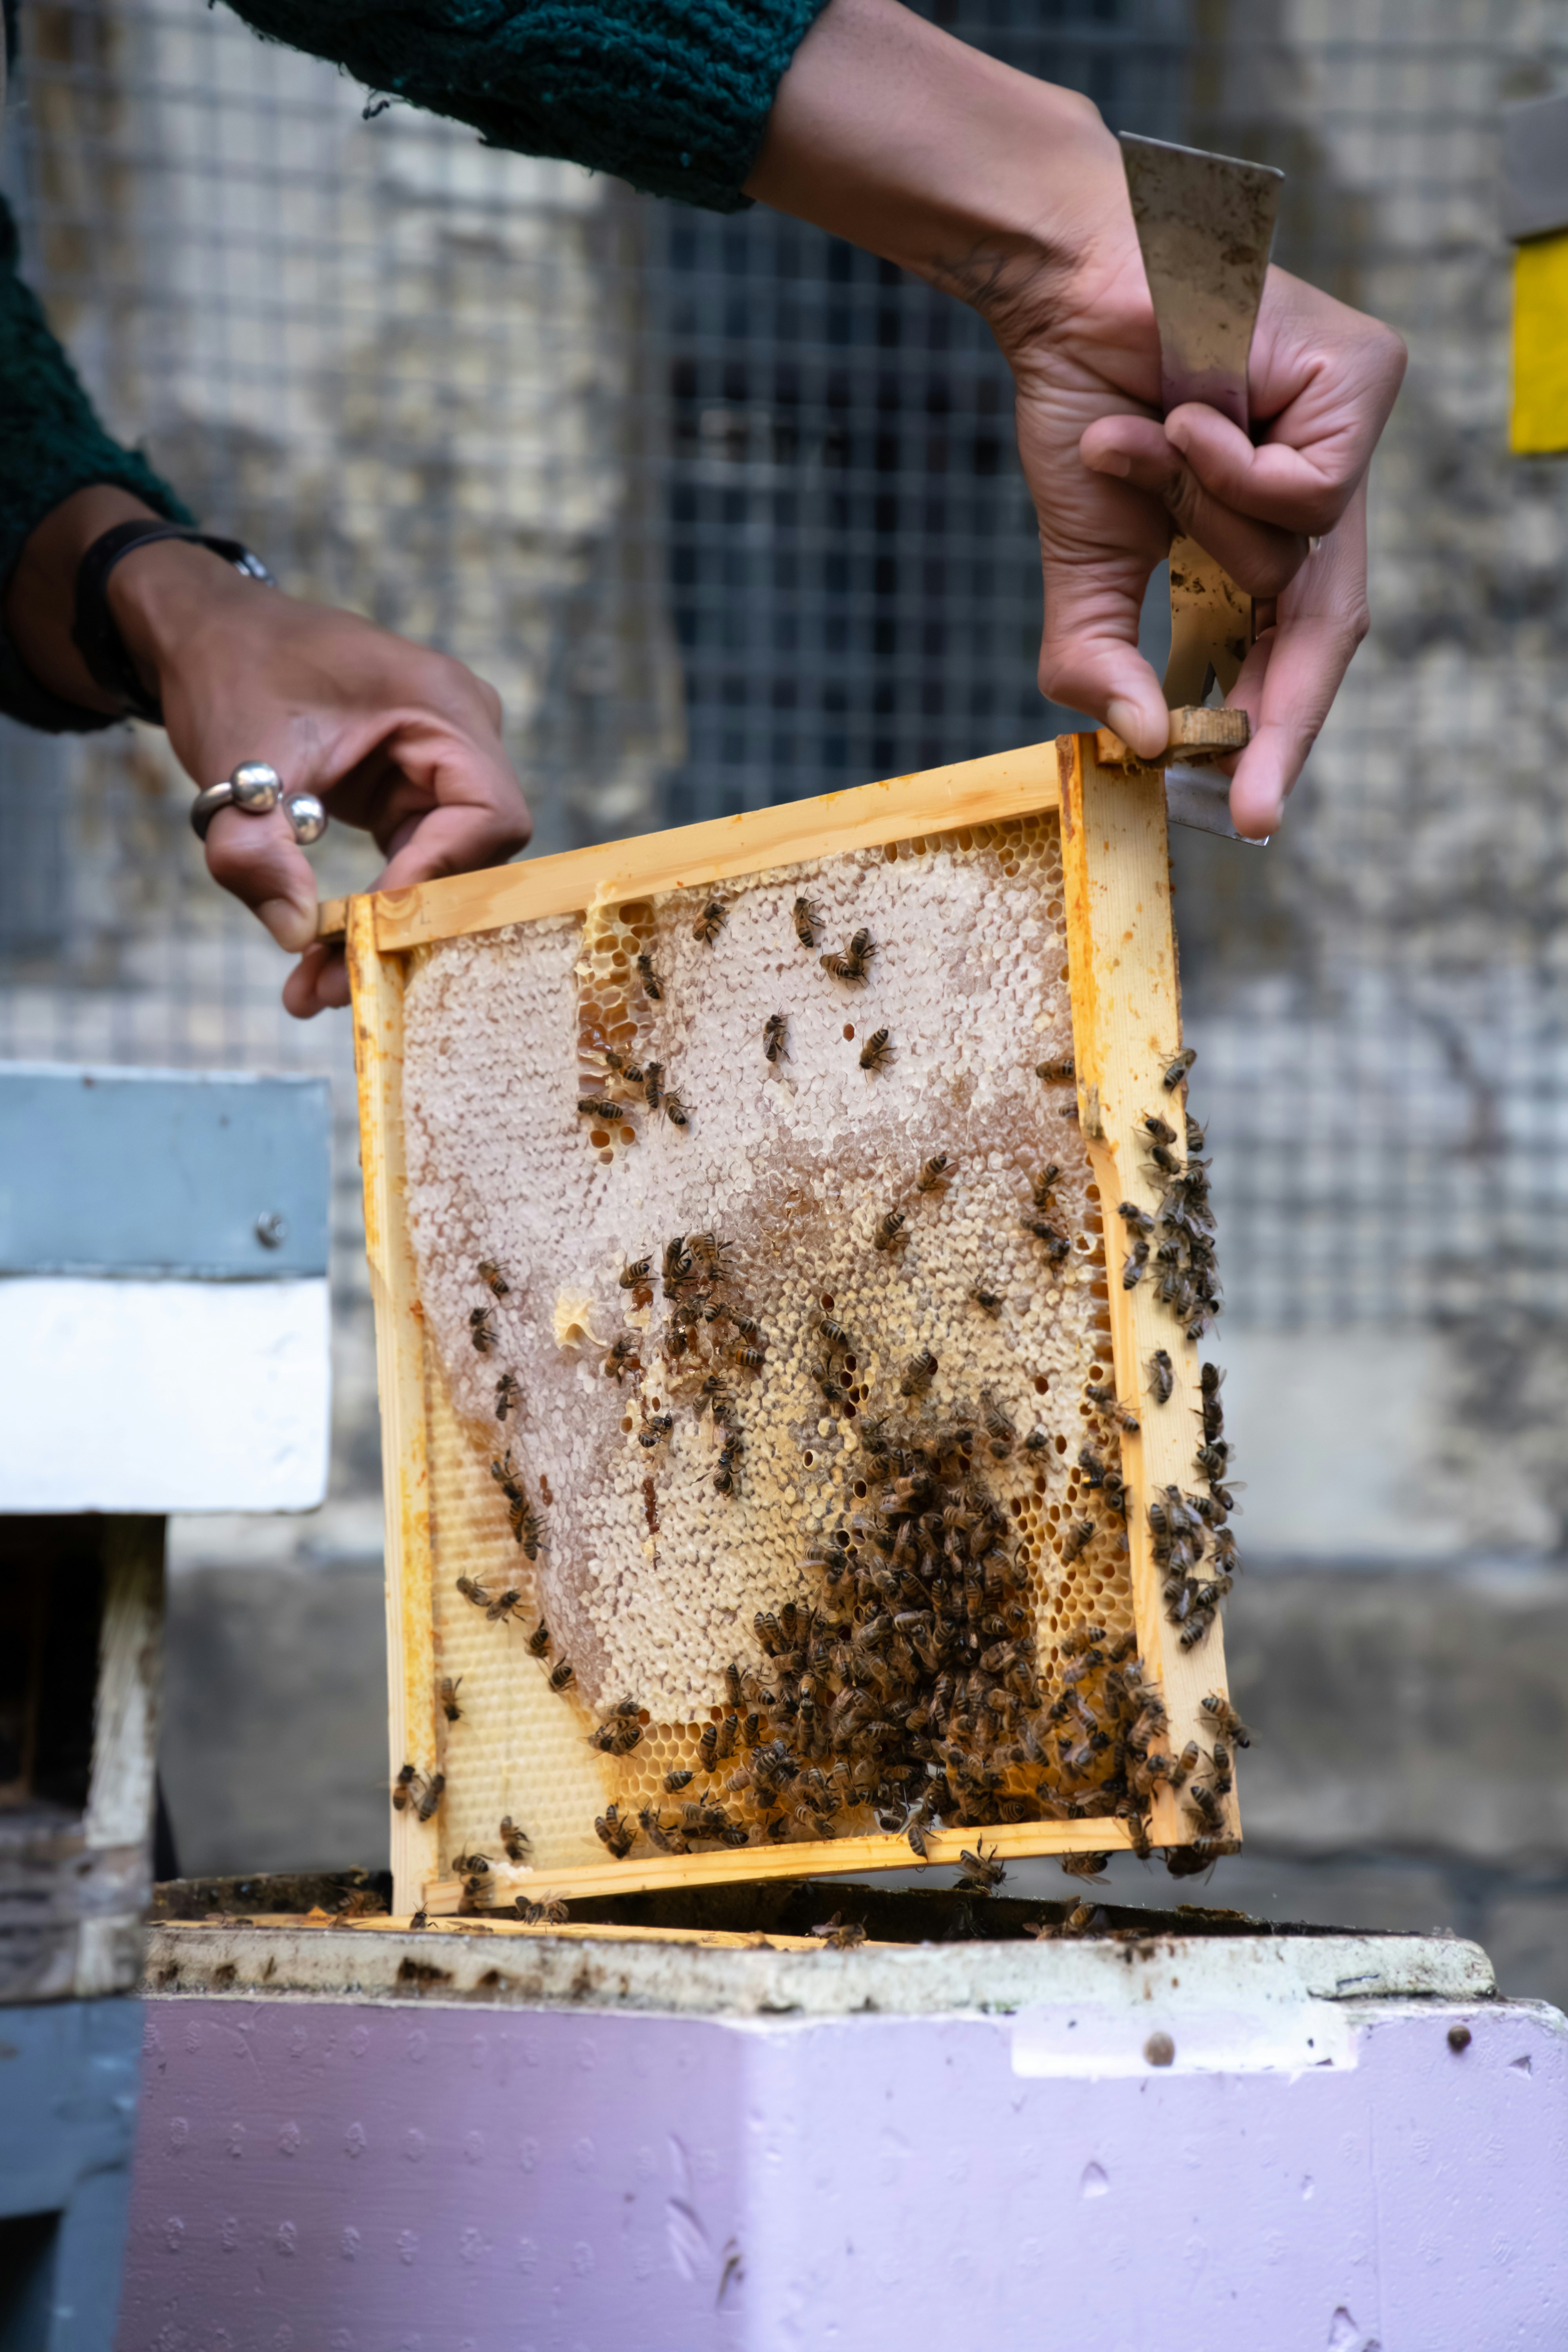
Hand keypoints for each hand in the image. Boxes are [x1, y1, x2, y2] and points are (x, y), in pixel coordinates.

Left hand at [5, 488, 530, 1015]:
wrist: (207, 634)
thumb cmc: (231, 670)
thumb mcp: (236, 758)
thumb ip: (259, 848)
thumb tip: (297, 936)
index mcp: (444, 705)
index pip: (484, 814)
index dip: (438, 878)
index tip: (370, 928)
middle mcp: (462, 733)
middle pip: (472, 856)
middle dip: (406, 926)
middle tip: (330, 987)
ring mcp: (442, 764)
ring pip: (443, 872)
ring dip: (386, 930)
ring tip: (313, 985)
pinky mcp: (414, 793)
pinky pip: (413, 864)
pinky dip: (372, 908)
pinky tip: (323, 950)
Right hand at [750, 0, 1405, 837]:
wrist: (1069, 292)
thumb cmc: (1085, 406)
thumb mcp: (1085, 564)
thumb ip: (1099, 660)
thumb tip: (1137, 743)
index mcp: (1264, 536)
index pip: (1291, 651)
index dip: (1270, 736)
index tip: (1246, 815)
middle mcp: (1321, 491)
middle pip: (1326, 631)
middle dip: (1278, 718)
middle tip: (1248, 797)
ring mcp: (1347, 437)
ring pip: (1295, 559)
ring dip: (1200, 527)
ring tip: (1145, 445)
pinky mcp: (1363, 381)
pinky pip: (1307, 491)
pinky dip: (1231, 471)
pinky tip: (1190, 410)